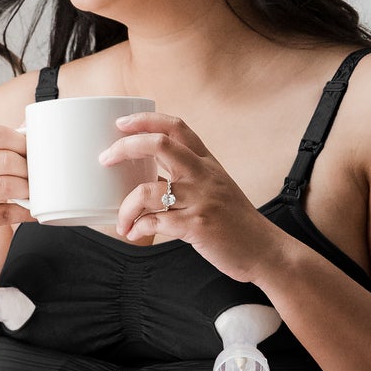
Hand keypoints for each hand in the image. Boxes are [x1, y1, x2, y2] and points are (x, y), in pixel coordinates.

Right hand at [0, 118, 36, 261]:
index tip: (35, 154)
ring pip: (3, 186)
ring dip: (26, 191)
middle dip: (26, 169)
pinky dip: (23, 213)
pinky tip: (32, 212)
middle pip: (2, 159)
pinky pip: (3, 213)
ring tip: (34, 193)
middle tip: (38, 177)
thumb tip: (32, 130)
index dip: (22, 143)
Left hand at [98, 112, 286, 283]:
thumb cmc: (236, 224)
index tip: (121, 123)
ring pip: (148, 190)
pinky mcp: (197, 227)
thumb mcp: (216, 189)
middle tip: (105, 159)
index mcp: (207, 163)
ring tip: (121, 221)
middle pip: (160, 144)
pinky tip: (135, 234)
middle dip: (125, 147)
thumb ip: (188, 179)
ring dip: (126, 206)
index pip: (176, 127)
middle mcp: (204, 175)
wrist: (265, 250)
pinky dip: (138, 228)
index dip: (145, 120)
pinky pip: (155, 222)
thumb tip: (148, 181)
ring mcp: (201, 200)